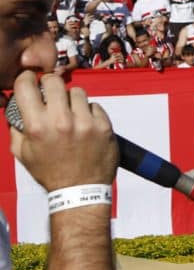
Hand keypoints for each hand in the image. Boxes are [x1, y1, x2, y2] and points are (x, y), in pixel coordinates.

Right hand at [8, 72, 117, 190]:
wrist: (80, 190)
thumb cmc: (49, 171)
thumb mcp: (22, 153)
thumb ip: (15, 127)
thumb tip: (13, 105)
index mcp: (37, 127)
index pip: (26, 86)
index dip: (27, 79)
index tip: (30, 80)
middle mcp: (61, 122)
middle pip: (54, 81)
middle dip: (50, 83)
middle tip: (51, 92)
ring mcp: (85, 123)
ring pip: (78, 92)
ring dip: (72, 99)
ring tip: (71, 112)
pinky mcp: (104, 126)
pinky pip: (95, 105)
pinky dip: (90, 111)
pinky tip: (85, 123)